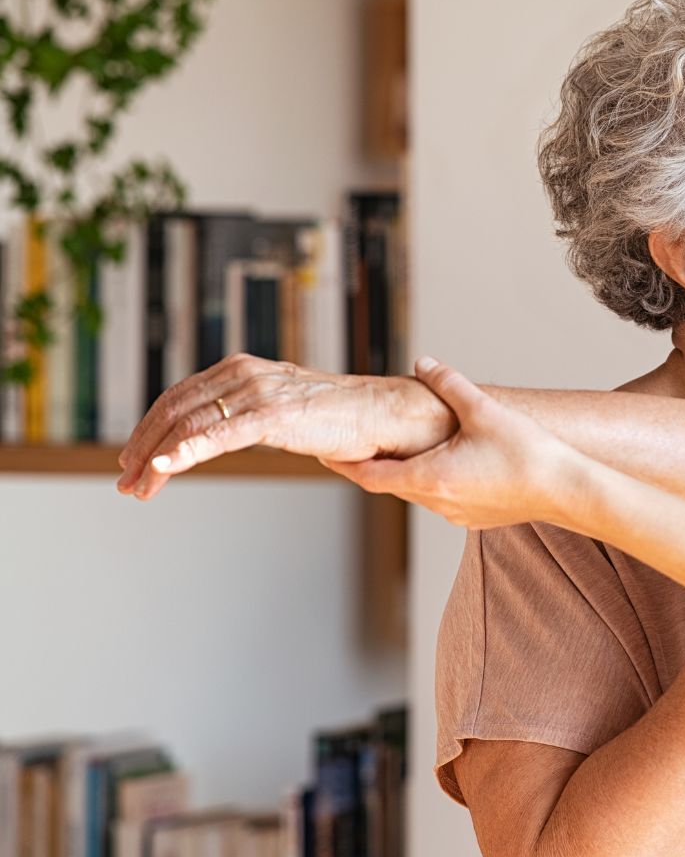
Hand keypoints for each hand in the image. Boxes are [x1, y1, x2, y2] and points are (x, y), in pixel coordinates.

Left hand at [116, 353, 453, 499]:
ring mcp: (258, 391)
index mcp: (242, 369)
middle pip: (174, 410)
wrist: (386, 415)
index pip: (179, 398)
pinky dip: (184, 452)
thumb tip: (224, 437)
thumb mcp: (284, 411)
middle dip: (143, 449)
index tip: (134, 460)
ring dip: (156, 460)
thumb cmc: (342, 419)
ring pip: (188, 425)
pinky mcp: (273, 414)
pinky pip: (218, 435)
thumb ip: (251, 416)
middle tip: (126, 482)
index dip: (149, 430)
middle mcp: (244, 373)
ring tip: (140, 488)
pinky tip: (163, 468)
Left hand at [322, 357, 579, 528]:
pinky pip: (444, 499)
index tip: (325, 455)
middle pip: (392, 484)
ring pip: (419, 492)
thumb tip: (424, 363)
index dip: (344, 465)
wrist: (566, 490)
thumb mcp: (483, 409)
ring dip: (409, 472)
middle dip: (375, 465)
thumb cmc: (527, 454)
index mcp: (429, 477)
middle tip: (360, 445)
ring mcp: (457, 514)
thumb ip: (448, 383)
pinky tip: (452, 464)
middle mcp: (437, 502)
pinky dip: (436, 481)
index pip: (368, 475)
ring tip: (407, 450)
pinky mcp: (477, 518)